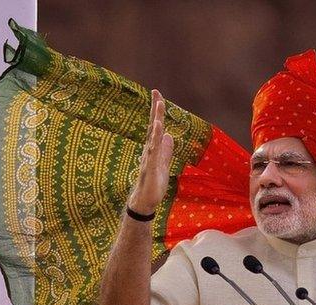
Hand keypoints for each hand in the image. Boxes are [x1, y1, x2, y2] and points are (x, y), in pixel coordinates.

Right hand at [127, 89, 173, 214]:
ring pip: (153, 136)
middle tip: (156, 93)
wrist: (145, 201)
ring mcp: (149, 157)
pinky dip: (156, 139)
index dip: (157, 111)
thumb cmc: (153, 183)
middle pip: (153, 126)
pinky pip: (154, 151)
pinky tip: (159, 130)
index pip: (156, 126)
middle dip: (155, 110)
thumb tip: (170, 136)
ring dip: (156, 120)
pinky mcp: (150, 167)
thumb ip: (166, 151)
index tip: (158, 95)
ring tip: (159, 106)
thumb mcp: (163, 164)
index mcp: (153, 148)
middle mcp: (149, 149)